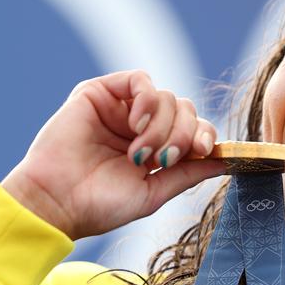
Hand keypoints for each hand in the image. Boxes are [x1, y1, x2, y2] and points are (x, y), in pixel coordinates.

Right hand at [1, 70, 224, 239]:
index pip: (194, 129)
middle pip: (185, 109)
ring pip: (167, 97)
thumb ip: (189, 173)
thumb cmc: (101, 204)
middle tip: (164, 159)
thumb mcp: (155, 191)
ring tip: (138, 153)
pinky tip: (136, 123)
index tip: (201, 150)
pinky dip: (147, 100)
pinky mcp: (101, 93)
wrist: (57, 203)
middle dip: (183, 133)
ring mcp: (122, 109)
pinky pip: (140, 80)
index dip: (204, 135)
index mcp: (156, 149)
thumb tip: (227, 160)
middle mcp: (142, 126)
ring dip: (161, 127)